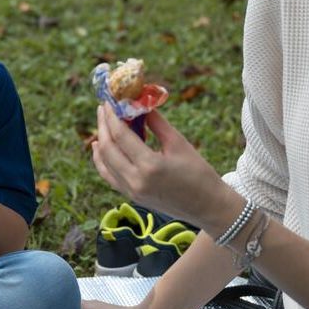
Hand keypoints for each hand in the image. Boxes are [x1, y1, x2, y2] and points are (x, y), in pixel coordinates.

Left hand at [91, 103, 228, 229]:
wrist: (208, 207)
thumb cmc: (199, 172)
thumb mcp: (179, 143)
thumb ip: (156, 123)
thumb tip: (139, 104)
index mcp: (150, 166)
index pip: (121, 136)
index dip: (111, 116)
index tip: (109, 101)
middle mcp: (136, 180)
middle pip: (108, 148)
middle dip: (103, 125)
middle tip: (103, 108)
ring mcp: (131, 191)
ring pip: (104, 162)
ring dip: (101, 140)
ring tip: (102, 122)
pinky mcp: (131, 196)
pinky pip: (108, 176)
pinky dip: (101, 159)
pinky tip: (100, 145)